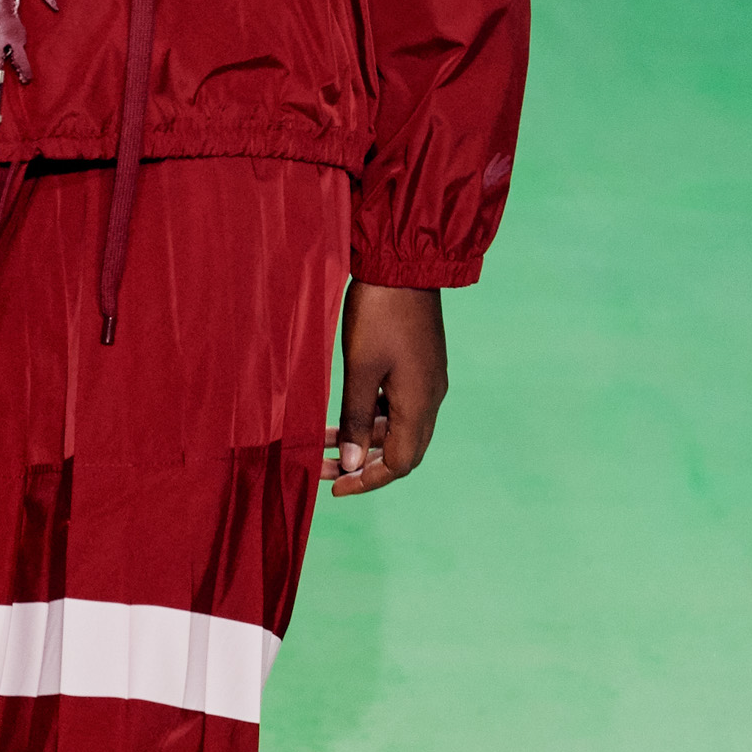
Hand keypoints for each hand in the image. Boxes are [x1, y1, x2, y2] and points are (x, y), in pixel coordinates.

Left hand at [330, 283, 446, 497]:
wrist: (403, 263)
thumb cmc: (379, 314)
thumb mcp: (359, 369)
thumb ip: (356, 419)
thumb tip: (353, 463)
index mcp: (420, 403)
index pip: (401, 463)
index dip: (368, 481)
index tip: (334, 487)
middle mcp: (430, 397)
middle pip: (401, 450)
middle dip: (362, 464)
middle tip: (322, 468)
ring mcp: (427, 380)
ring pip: (397, 427)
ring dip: (363, 438)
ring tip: (321, 440)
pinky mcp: (419, 364)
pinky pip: (397, 405)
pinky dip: (371, 416)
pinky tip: (343, 413)